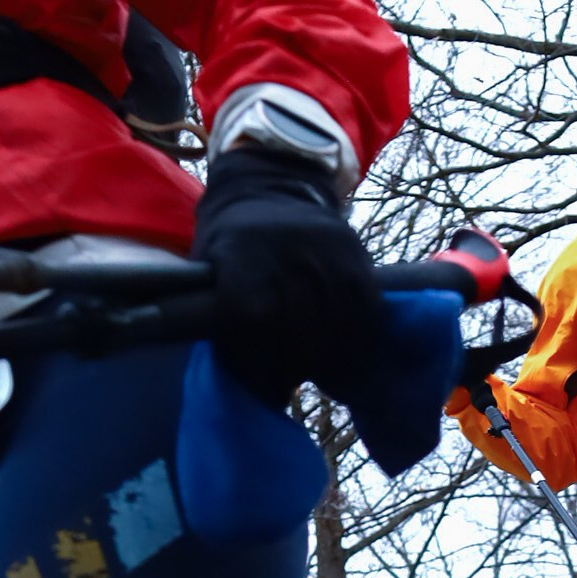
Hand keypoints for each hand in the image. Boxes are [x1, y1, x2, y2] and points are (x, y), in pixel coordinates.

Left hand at [191, 147, 388, 408]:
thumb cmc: (231, 245)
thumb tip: (247, 385)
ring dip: (331, 360)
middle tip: (289, 386)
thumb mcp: (210, 271)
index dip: (259, 363)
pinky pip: (366, 308)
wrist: (269, 187)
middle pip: (301, 328)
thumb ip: (223, 319)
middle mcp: (287, 248)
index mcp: (242, 254)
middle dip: (295, 367)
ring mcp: (326, 248)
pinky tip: (345, 353)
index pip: (255, 319)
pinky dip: (358, 338)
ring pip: (338, 324)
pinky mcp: (356, 252)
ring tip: (320, 375)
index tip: (262, 390)